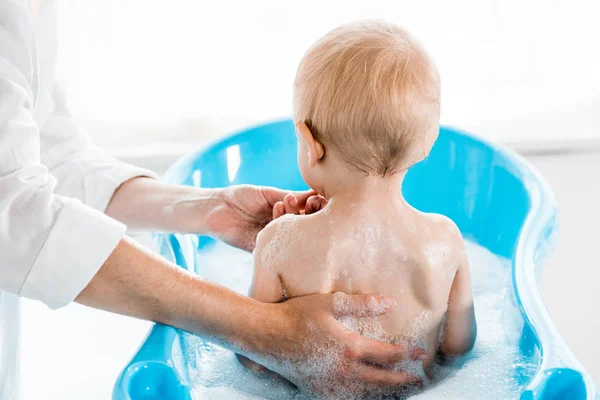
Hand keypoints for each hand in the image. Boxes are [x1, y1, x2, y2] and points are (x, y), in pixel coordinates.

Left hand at [207, 185, 325, 250]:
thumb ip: (292, 196)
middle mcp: (281, 229)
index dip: (314, 207)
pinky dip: (279, 237)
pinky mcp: (260, 250)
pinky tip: (280, 226)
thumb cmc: (241, 197)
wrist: (215, 207)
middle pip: (302, 226)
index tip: (318, 198)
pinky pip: (275, 248)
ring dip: (291, 219)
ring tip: (285, 203)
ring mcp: (272, 240)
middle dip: (308, 215)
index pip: (306, 213)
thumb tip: (315, 192)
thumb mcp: (268, 194)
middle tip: (311, 203)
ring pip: (290, 235)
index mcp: (285, 215)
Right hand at [247, 293, 424, 396]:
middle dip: (403, 380)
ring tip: (398, 390)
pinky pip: (346, 399)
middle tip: (418, 379)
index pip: (387, 355)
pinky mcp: (317, 390)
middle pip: (382, 379)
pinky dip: (361, 398)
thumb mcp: (330, 303)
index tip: (420, 354)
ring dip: (385, 392)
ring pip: (366, 393)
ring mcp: (330, 384)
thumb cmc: (297, 315)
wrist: (266, 336)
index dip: (406, 354)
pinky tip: (365, 395)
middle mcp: (344, 371)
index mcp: (350, 348)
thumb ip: (362, 304)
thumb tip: (389, 302)